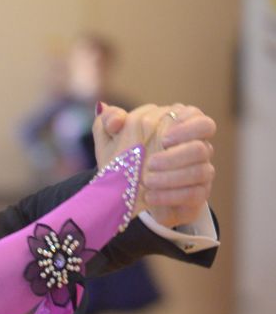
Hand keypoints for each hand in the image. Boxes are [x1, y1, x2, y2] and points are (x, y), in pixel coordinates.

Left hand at [95, 102, 215, 227]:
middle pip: (205, 140)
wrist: (130, 198)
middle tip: (152, 162)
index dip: (185, 125)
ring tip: (146, 182)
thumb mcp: (110, 141)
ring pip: (200, 168)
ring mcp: (201, 168)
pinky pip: (194, 193)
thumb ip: (109, 121)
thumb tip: (117, 119)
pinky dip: (170, 195)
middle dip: (179, 150)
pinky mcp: (199, 193)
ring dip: (171, 176)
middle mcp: (196, 143)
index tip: (164, 138)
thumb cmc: (124, 162)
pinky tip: (150, 197)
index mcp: (179, 124)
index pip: (195, 114)